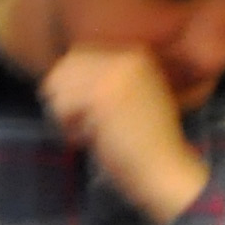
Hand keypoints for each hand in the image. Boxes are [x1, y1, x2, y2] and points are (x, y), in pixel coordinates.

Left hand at [42, 45, 211, 224]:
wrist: (165, 172)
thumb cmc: (146, 147)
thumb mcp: (135, 98)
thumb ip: (106, 81)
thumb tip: (59, 76)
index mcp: (136, 54)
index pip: (80, 53)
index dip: (72, 84)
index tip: (85, 110)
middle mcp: (125, 57)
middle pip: (67, 65)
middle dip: (65, 96)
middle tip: (82, 124)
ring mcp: (113, 75)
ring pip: (60, 85)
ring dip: (66, 114)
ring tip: (89, 132)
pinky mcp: (101, 97)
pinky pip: (61, 106)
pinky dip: (69, 129)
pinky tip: (91, 140)